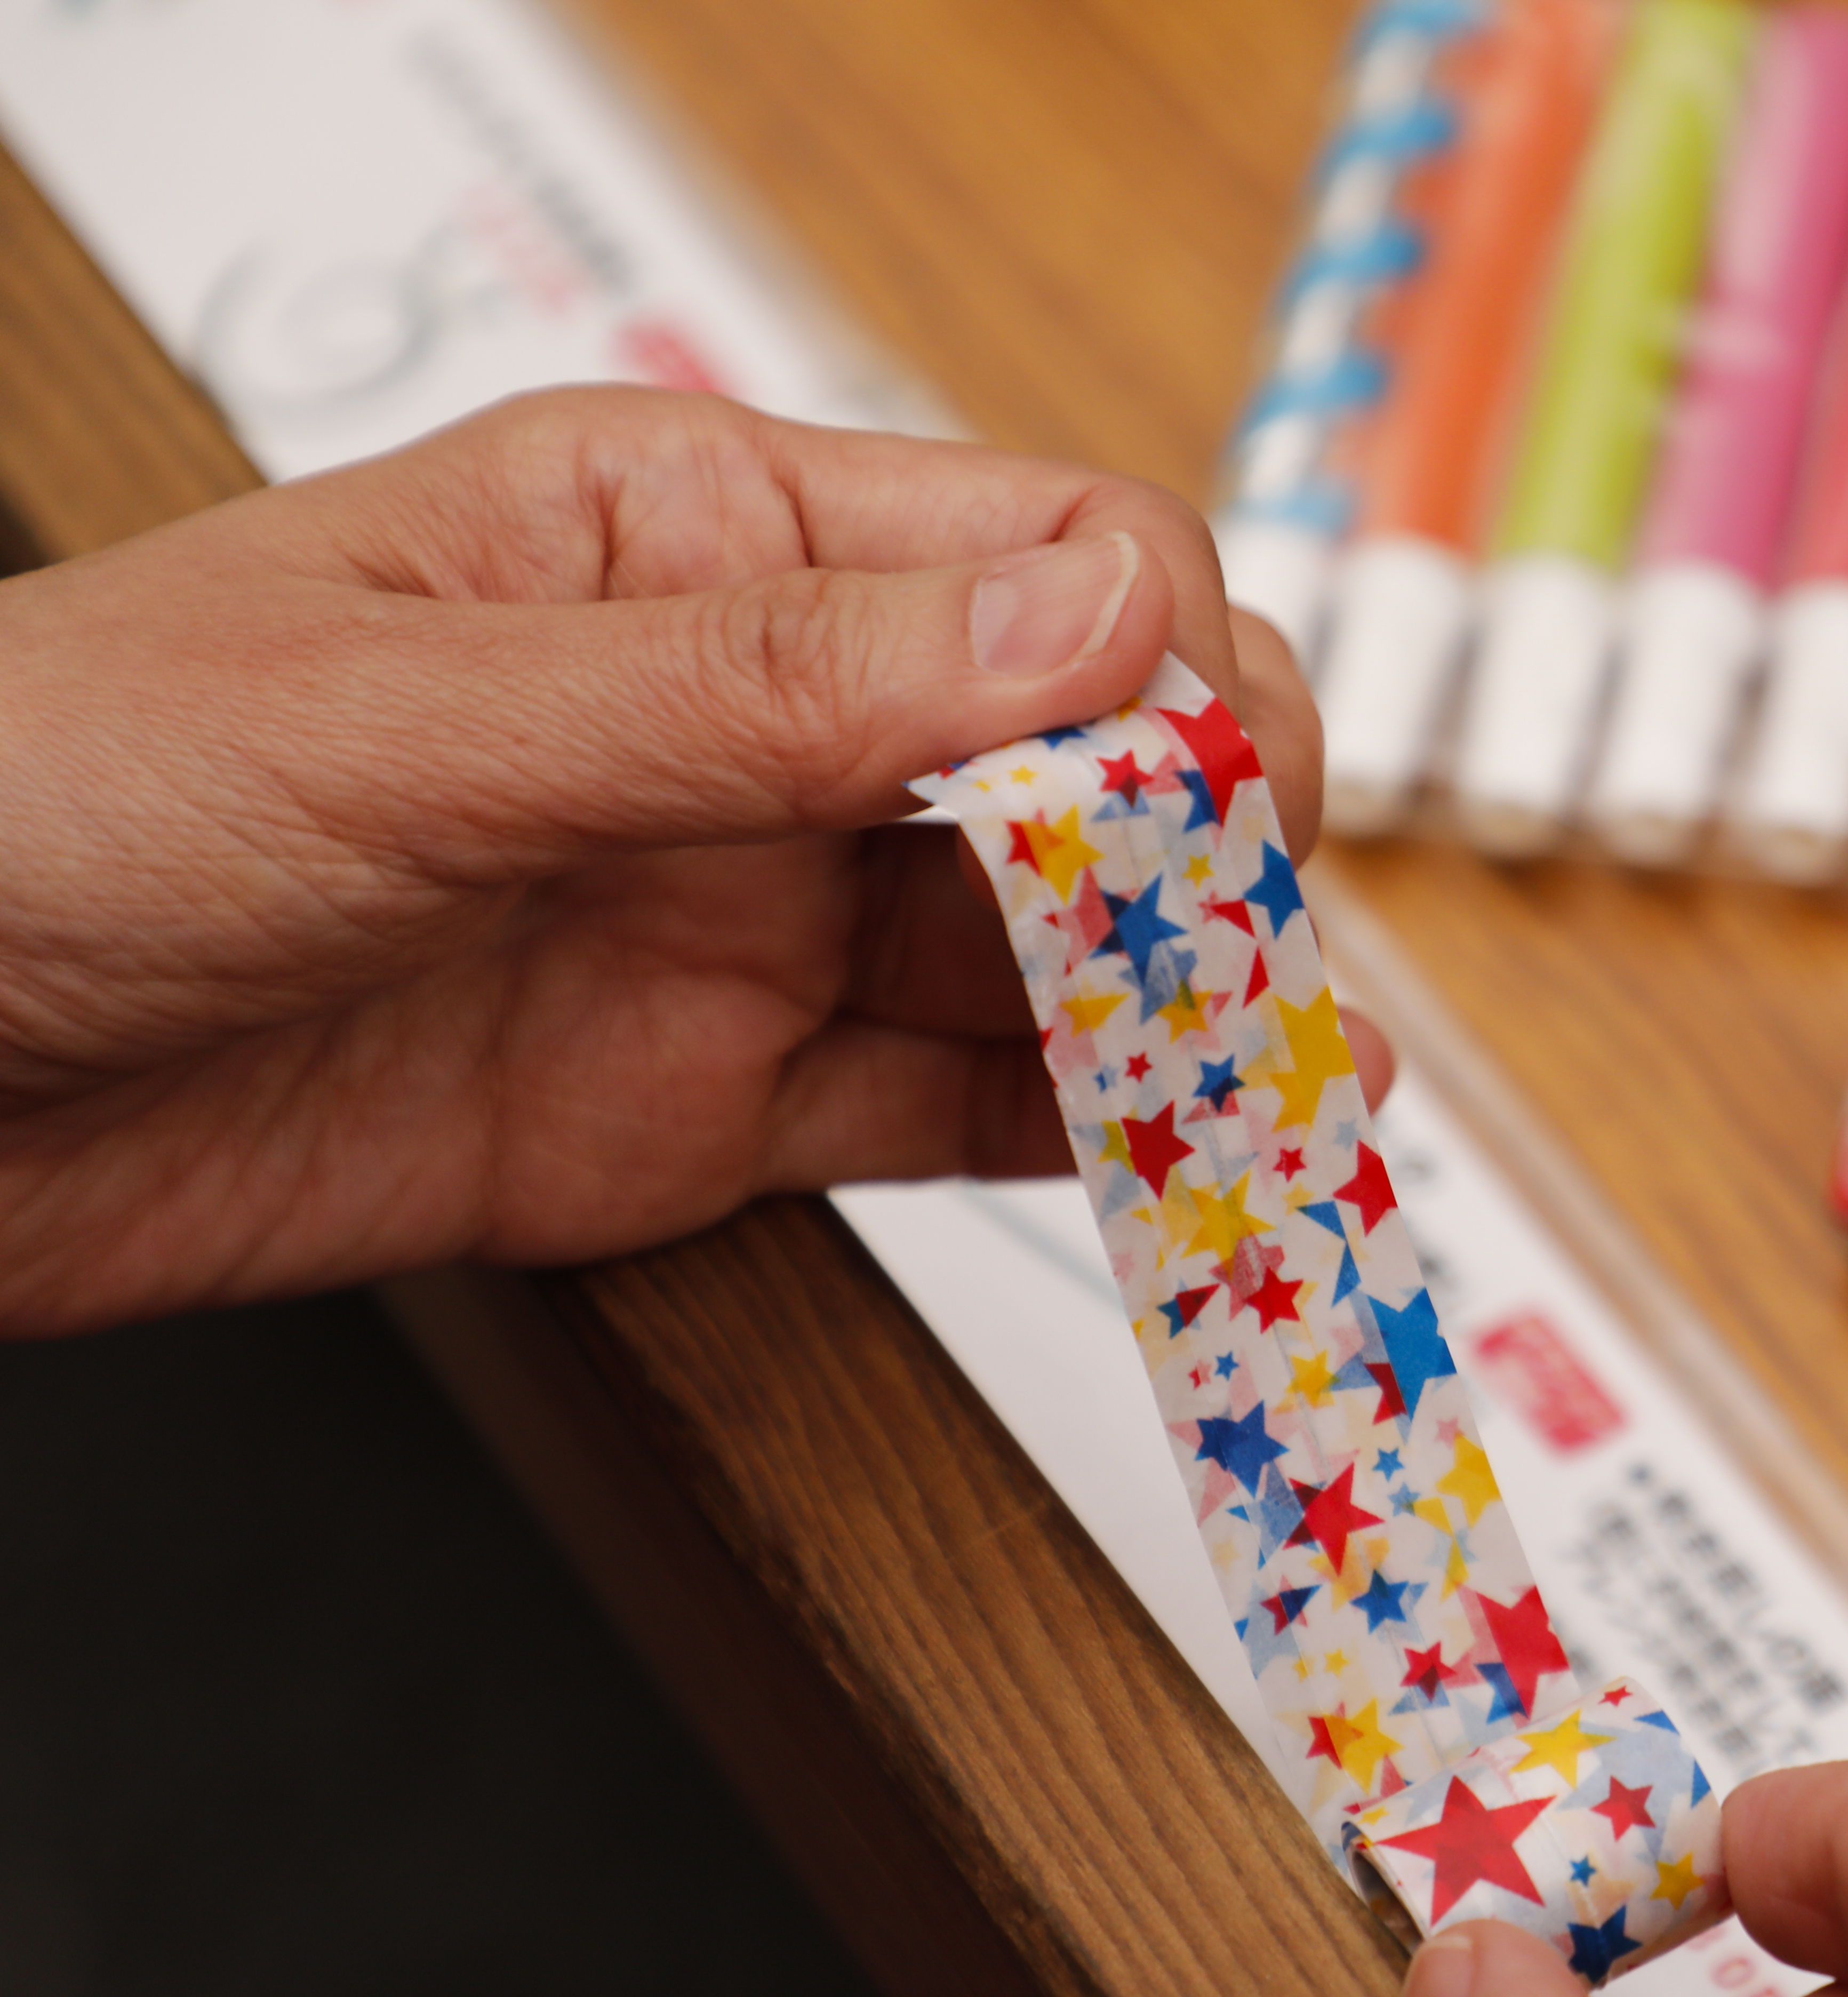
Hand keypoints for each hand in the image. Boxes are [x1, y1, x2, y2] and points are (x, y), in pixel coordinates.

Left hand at [0, 387, 1345, 1333]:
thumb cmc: (52, 803)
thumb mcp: (419, 720)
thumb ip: (768, 689)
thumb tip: (1084, 627)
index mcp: (687, 545)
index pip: (1040, 563)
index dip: (1157, 675)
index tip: (1196, 804)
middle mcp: (745, 728)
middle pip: (1082, 761)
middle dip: (1202, 844)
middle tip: (1250, 959)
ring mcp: (733, 921)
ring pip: (1038, 953)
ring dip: (1172, 1009)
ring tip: (1275, 1086)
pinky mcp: (700, 1105)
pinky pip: (941, 1112)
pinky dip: (1076, 1138)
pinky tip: (1175, 1150)